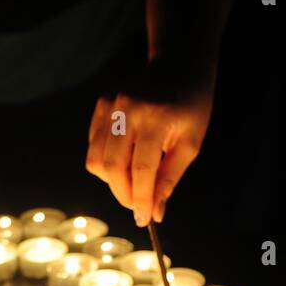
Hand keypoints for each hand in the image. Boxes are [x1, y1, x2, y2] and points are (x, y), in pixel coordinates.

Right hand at [85, 63, 212, 226]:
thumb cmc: (191, 107)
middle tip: (139, 208)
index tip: (144, 220)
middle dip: (124, 195)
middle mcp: (128, 109)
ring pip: (97, 160)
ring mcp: (111, 104)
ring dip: (113, 182)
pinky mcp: (102, 104)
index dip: (141, 199)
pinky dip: (106, 164)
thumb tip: (155, 212)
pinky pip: (94, 146)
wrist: (179, 66)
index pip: (141, 169)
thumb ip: (169, 178)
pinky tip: (125, 163)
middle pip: (113, 167)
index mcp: (156, 117)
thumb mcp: (190, 144)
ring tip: (133, 186)